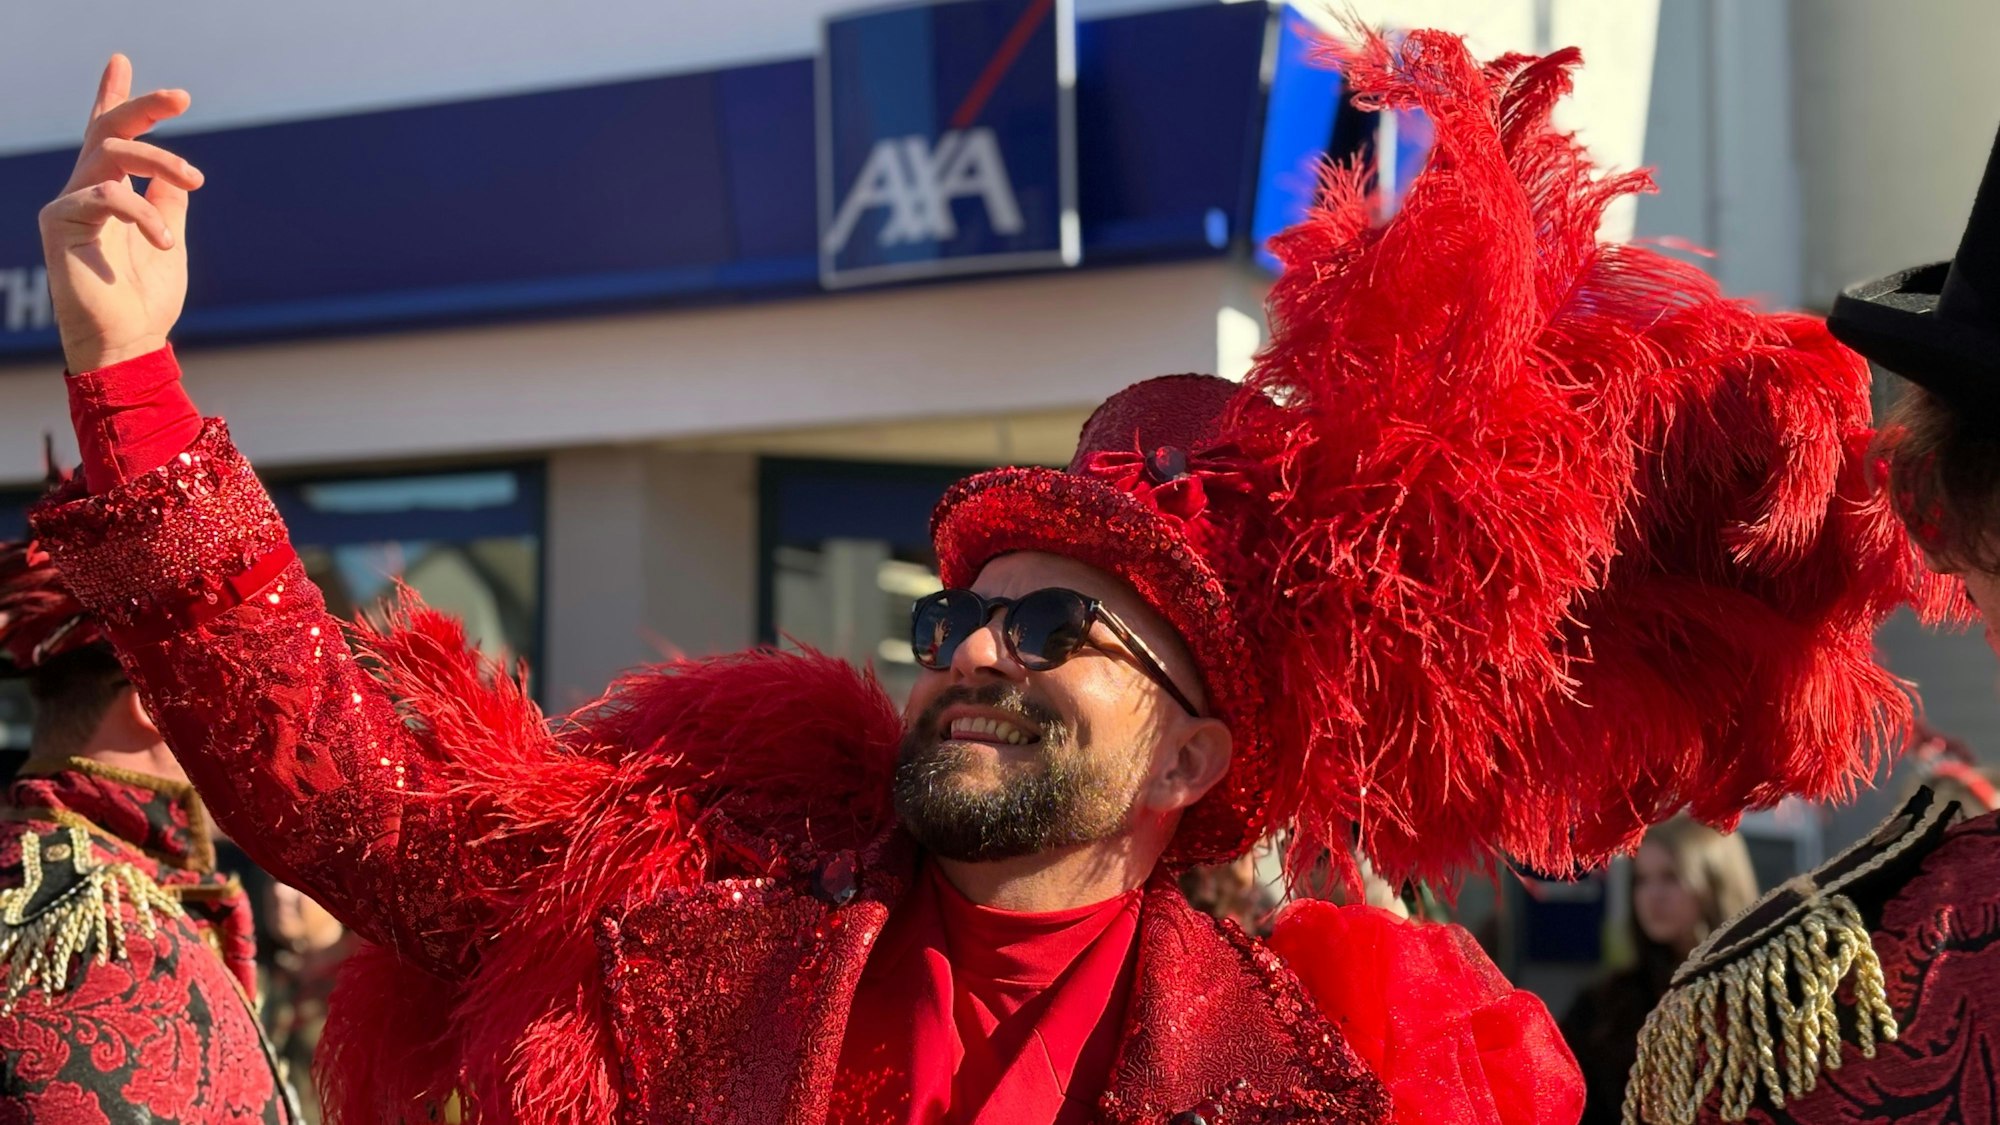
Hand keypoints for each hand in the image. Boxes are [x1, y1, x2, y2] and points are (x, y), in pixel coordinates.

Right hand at [38, 55, 204, 373]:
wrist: (129, 341)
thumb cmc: (146, 297)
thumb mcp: (167, 237)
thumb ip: (167, 201)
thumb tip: (179, 173)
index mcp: (111, 190)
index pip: (110, 135)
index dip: (115, 97)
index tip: (121, 60)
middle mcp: (85, 189)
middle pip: (107, 129)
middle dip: (141, 106)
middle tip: (181, 95)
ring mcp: (69, 203)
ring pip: (111, 153)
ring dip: (160, 159)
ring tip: (196, 179)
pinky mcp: (61, 222)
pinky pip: (105, 196)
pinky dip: (143, 214)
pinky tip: (164, 242)